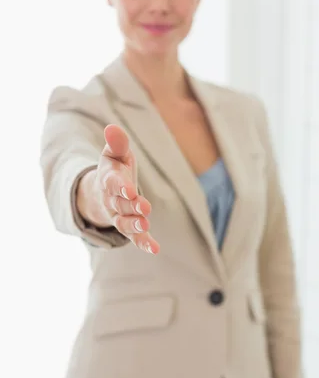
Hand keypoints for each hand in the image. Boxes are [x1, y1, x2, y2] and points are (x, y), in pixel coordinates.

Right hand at [79, 124, 159, 253]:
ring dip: (135, 225)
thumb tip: (112, 128)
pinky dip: (144, 244)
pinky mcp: (129, 226)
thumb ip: (116, 143)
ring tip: (145, 225)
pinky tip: (155, 249)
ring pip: (124, 223)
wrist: (103, 192)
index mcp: (108, 180)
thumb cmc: (114, 169)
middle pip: (120, 205)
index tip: (129, 189)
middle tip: (144, 207)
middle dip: (131, 206)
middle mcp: (111, 200)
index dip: (120, 186)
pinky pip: (134, 238)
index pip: (112, 183)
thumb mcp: (114, 154)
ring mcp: (119, 215)